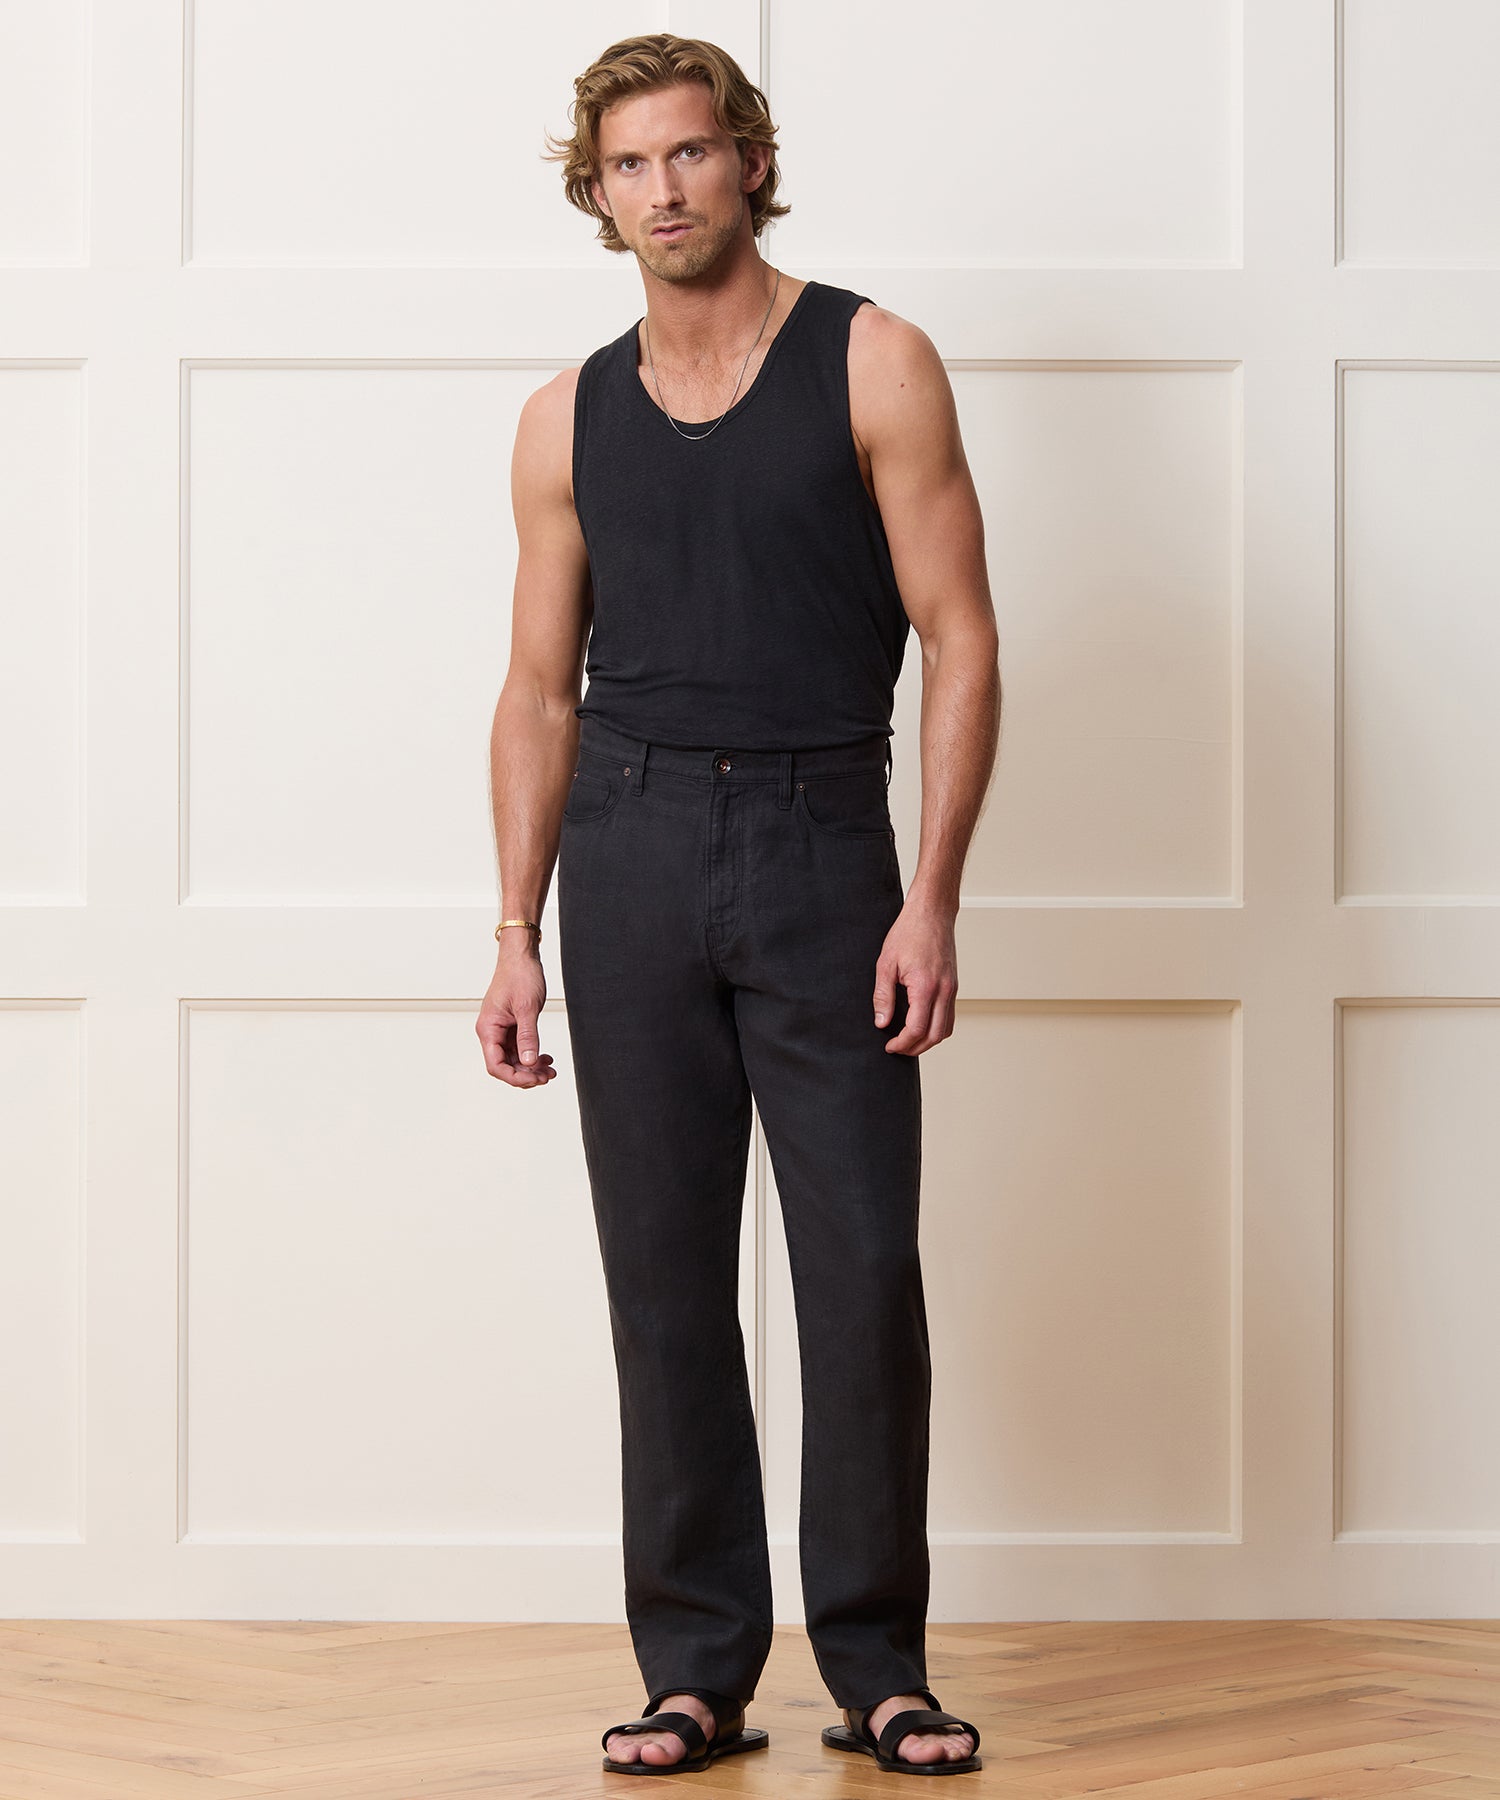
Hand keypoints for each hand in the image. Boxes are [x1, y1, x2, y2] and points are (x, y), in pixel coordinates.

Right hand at [476, 939, 556, 1086]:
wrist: (521, 956)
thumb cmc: (520, 975)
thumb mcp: (527, 1008)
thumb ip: (527, 1036)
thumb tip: (528, 1062)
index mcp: (488, 1029)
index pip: (496, 1065)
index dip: (514, 1077)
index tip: (535, 1079)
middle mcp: (491, 1032)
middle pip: (505, 1066)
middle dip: (526, 1074)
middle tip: (548, 1075)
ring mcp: (501, 1030)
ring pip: (513, 1059)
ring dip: (531, 1067)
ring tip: (550, 1070)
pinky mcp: (511, 1026)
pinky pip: (519, 1048)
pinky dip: (532, 1055)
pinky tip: (545, 1057)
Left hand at [874, 902, 956, 1055]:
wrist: (932, 913)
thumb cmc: (909, 932)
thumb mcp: (886, 963)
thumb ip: (883, 996)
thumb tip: (881, 1022)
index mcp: (925, 986)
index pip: (917, 1029)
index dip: (902, 1043)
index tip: (889, 1046)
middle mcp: (943, 991)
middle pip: (935, 1036)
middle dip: (915, 1048)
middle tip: (897, 1048)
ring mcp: (952, 989)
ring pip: (946, 1029)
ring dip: (928, 1041)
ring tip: (908, 1041)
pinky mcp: (954, 986)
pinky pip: (949, 1016)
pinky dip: (937, 1028)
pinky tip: (921, 1025)